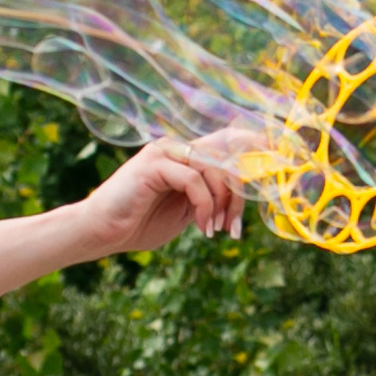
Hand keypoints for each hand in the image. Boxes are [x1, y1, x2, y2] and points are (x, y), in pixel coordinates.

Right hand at [69, 135, 244, 258]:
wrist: (100, 232)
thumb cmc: (140, 224)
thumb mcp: (185, 211)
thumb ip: (209, 198)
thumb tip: (241, 196)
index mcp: (185, 156)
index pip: (226, 143)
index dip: (254, 148)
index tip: (275, 170)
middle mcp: (176, 148)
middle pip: (226, 157)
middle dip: (238, 195)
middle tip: (233, 228)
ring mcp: (164, 152)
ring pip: (213, 168)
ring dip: (221, 203)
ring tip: (214, 230)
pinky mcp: (153, 163)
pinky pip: (193, 179)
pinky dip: (204, 205)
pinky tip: (201, 227)